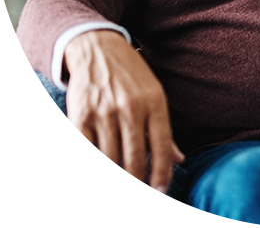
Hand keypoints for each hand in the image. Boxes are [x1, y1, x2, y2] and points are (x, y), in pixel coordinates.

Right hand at [64, 30, 183, 217]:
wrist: (98, 48)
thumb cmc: (131, 75)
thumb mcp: (155, 94)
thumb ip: (164, 129)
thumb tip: (180, 160)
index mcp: (155, 102)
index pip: (162, 145)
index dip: (161, 173)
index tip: (160, 195)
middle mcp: (131, 108)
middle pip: (134, 158)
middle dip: (135, 189)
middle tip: (134, 211)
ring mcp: (104, 112)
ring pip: (109, 160)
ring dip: (111, 189)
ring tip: (114, 207)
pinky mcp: (80, 115)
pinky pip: (83, 151)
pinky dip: (84, 174)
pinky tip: (88, 191)